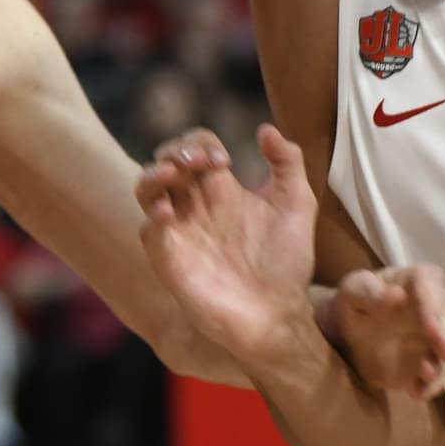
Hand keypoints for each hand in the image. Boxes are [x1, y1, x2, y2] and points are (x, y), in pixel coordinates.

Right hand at [137, 124, 324, 374]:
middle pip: (167, 161)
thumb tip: (265, 129)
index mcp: (221, 190)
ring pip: (146, 190)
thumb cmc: (287, 263)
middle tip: (201, 161)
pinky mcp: (171, 261)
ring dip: (153, 174)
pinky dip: (153, 218)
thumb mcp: (297, 205)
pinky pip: (148, 233)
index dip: (203, 143)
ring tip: (173, 173)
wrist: (279, 316)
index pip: (196, 148)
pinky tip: (168, 211)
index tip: (225, 160)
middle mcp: (195, 206)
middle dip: (177, 151)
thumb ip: (288, 163)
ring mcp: (180, 232)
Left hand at [325, 263, 444, 400]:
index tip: (430, 326)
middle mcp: (437, 306)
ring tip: (425, 376)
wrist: (348, 331)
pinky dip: (432, 385)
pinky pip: (441, 375)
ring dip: (442, 365)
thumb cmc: (353, 302)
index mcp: (418, 280)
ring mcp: (437, 336)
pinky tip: (417, 392)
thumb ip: (370, 292)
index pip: (432, 286)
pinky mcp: (432, 362)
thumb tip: (397, 295)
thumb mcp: (352, 291)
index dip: (433, 306)